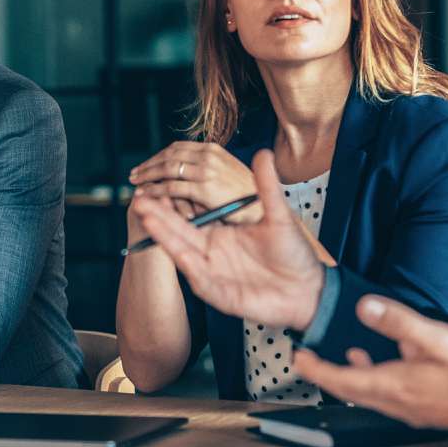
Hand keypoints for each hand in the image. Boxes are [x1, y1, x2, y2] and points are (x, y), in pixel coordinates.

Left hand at [130, 142, 262, 223]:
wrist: (264, 207)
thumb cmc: (245, 195)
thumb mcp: (227, 173)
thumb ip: (205, 168)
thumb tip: (181, 170)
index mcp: (213, 149)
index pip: (177, 147)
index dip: (158, 156)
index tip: (146, 165)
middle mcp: (208, 156)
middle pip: (168, 156)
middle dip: (148, 165)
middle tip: (134, 175)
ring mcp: (205, 171)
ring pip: (166, 169)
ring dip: (147, 176)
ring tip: (135, 185)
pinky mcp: (203, 188)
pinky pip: (171, 188)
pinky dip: (155, 191)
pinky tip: (145, 196)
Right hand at [130, 149, 328, 330]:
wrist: (309, 289)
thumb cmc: (294, 254)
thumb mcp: (279, 216)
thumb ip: (266, 186)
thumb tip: (263, 152)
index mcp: (221, 234)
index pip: (190, 216)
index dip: (172, 203)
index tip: (154, 184)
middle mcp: (212, 252)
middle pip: (178, 232)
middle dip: (158, 216)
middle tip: (138, 198)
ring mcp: (213, 273)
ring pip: (183, 252)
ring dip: (165, 236)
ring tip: (147, 217)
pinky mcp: (219, 294)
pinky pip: (200, 279)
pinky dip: (190, 266)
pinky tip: (179, 252)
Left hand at [292, 295, 447, 432]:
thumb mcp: (436, 338)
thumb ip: (398, 322)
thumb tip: (364, 307)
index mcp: (394, 386)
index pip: (341, 381)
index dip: (316, 369)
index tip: (298, 359)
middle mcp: (397, 403)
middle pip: (349, 390)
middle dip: (326, 373)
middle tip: (308, 360)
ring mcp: (411, 410)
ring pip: (368, 394)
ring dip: (351, 376)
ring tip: (343, 357)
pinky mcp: (425, 409)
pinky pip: (388, 396)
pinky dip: (374, 380)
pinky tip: (383, 365)